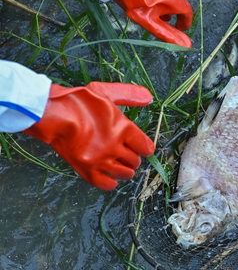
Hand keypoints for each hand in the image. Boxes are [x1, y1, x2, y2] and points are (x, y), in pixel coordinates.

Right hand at [24, 82, 155, 189]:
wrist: (51, 114)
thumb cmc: (76, 102)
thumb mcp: (105, 92)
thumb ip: (129, 95)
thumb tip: (148, 97)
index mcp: (123, 128)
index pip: (145, 146)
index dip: (145, 147)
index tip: (143, 148)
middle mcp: (114, 147)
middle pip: (135, 161)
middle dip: (134, 158)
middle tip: (128, 154)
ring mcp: (100, 160)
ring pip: (124, 174)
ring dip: (125, 170)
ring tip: (121, 165)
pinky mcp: (86, 170)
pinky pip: (107, 184)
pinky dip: (112, 182)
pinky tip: (110, 176)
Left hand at [114, 0, 192, 46]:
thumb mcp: (147, 19)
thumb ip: (167, 33)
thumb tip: (185, 45)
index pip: (187, 12)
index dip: (185, 22)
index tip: (180, 27)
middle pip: (176, 2)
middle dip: (169, 10)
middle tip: (157, 16)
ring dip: (163, 0)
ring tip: (148, 3)